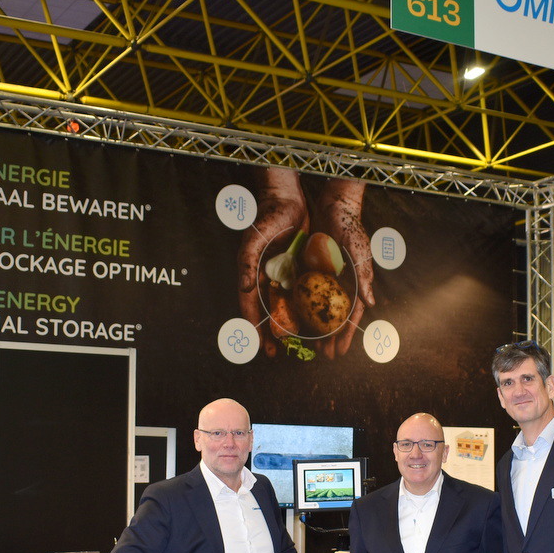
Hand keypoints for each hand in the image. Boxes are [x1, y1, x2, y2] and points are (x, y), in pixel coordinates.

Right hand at [237, 167, 307, 357]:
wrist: (287, 199)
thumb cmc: (267, 217)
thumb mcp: (255, 240)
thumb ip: (247, 264)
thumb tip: (243, 289)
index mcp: (253, 274)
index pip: (252, 307)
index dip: (256, 328)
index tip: (262, 347)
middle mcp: (266, 278)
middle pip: (267, 312)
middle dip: (271, 333)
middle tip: (275, 353)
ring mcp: (281, 274)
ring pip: (283, 305)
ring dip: (287, 325)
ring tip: (294, 344)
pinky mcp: (296, 268)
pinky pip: (298, 292)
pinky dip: (301, 307)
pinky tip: (310, 321)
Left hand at [314, 179, 373, 357]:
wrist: (333, 205)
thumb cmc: (349, 227)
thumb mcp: (358, 250)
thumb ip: (363, 276)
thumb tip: (370, 304)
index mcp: (355, 283)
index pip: (351, 316)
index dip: (346, 335)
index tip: (340, 353)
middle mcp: (340, 284)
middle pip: (335, 317)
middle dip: (331, 338)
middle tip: (325, 356)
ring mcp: (326, 279)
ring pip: (320, 310)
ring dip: (317, 328)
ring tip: (312, 346)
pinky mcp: (312, 271)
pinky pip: (306, 294)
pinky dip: (303, 309)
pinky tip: (296, 322)